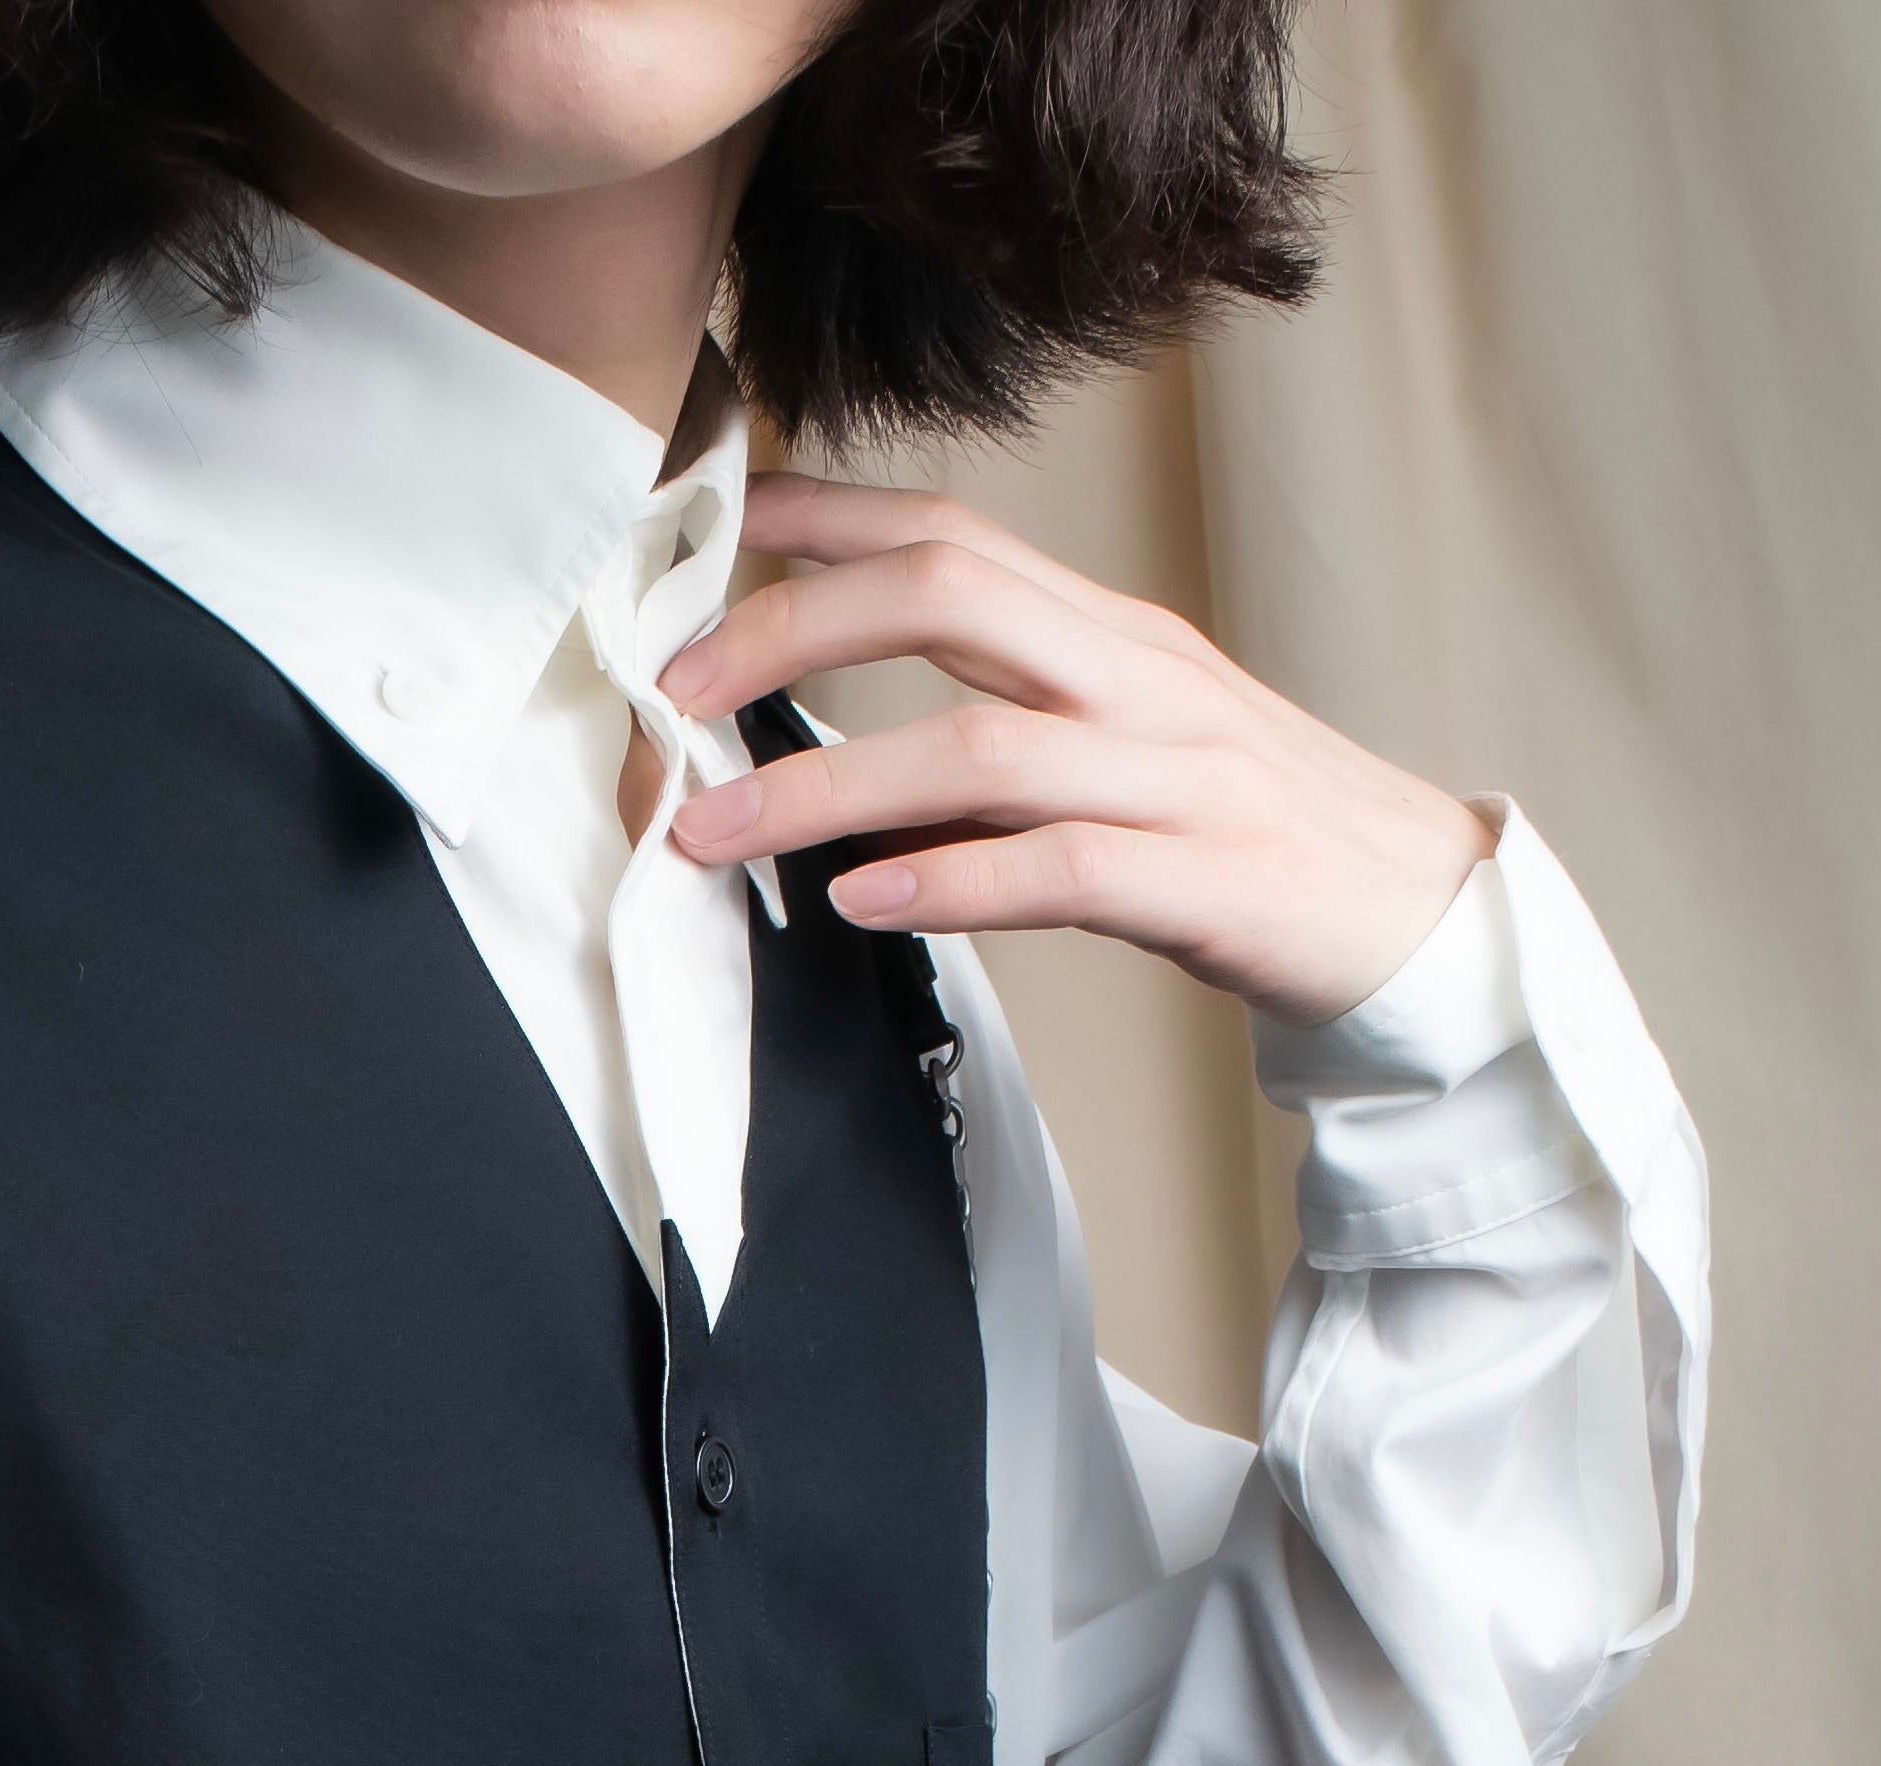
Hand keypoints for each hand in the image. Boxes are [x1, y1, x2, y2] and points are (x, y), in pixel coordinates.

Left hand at [661, 473, 1491, 1031]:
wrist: (1417, 913)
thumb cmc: (1248, 834)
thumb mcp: (1120, 748)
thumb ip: (1001, 732)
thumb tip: (848, 757)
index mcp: (1108, 635)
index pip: (953, 535)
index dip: (825, 522)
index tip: (711, 528)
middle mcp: (1136, 678)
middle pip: (950, 593)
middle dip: (795, 626)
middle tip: (678, 690)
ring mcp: (1174, 774)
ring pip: (979, 746)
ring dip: (828, 786)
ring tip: (715, 832)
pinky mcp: (1202, 877)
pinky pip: (1059, 867)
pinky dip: (950, 881)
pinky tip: (864, 900)